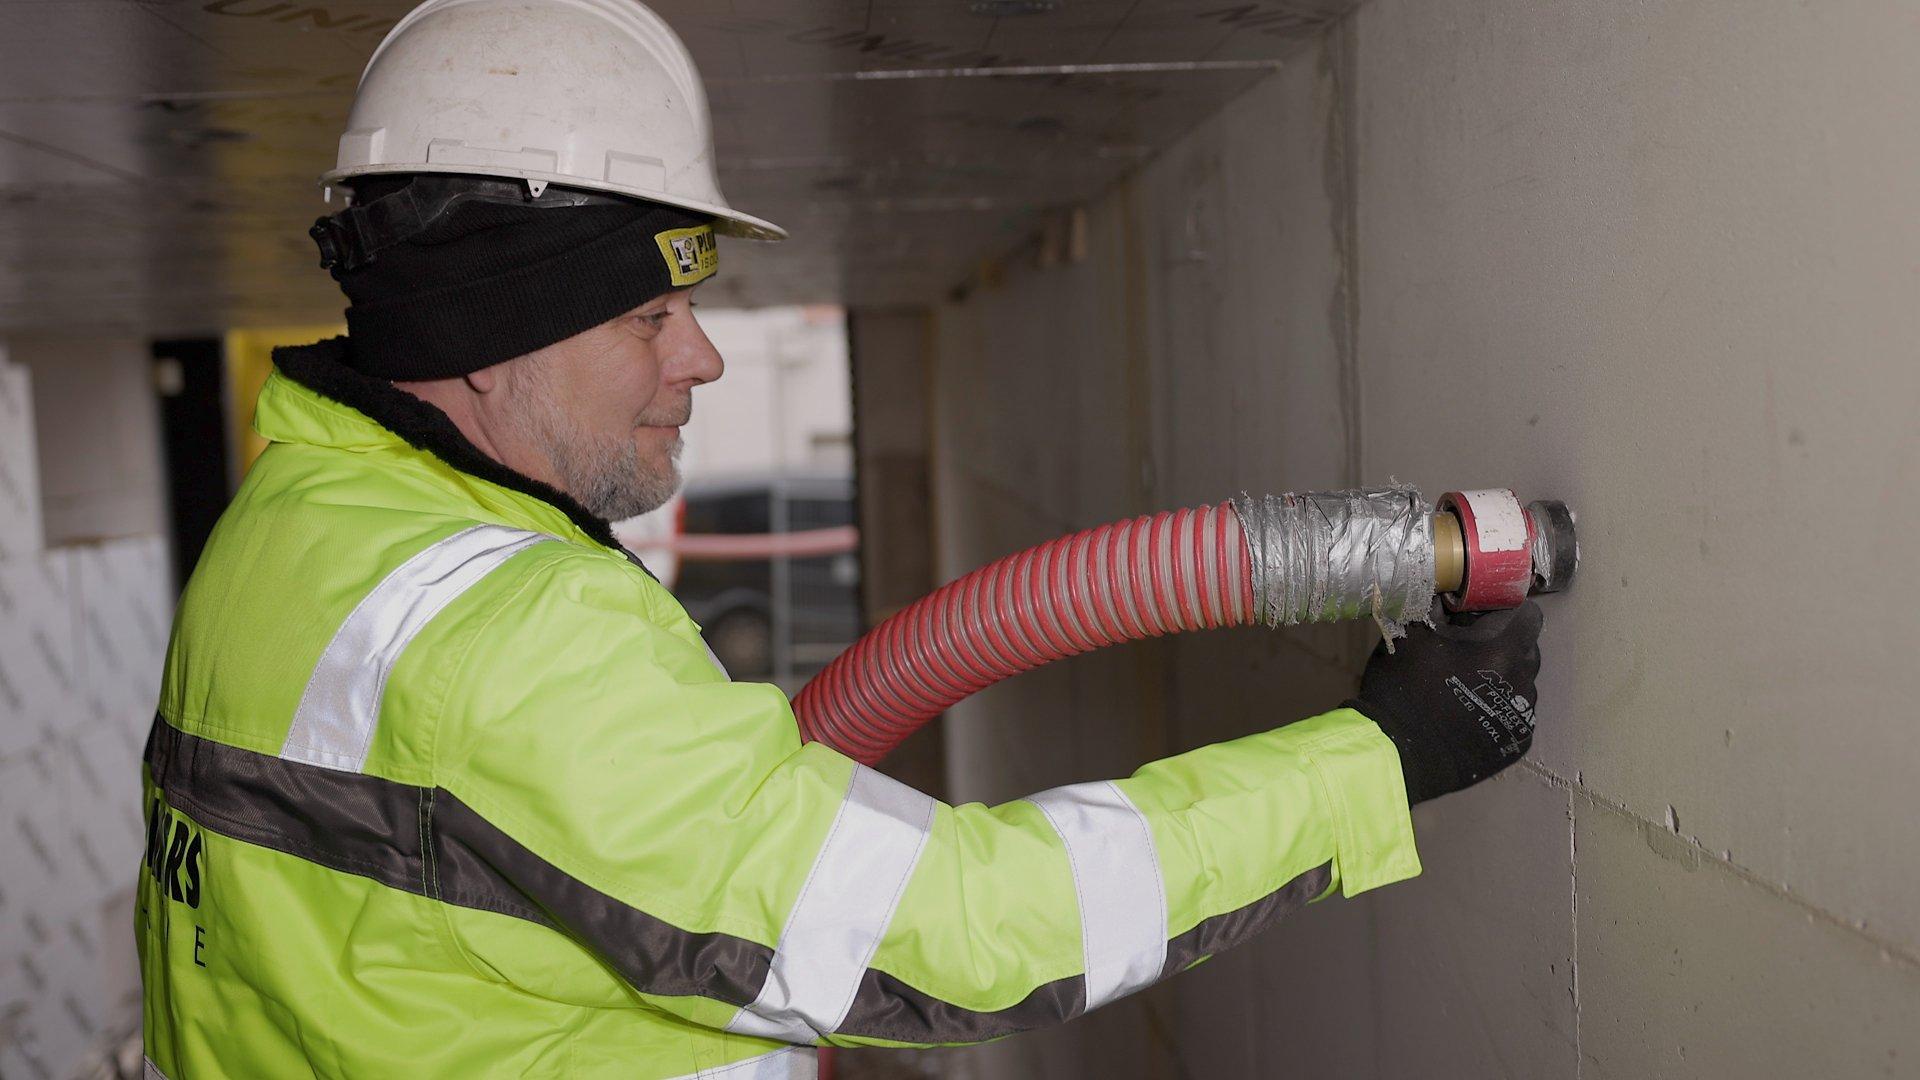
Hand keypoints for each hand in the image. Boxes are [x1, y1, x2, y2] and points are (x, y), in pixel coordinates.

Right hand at [1345, 600, 1544, 804]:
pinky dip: (1498, 708)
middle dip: (1504, 643)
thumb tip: (1444, 591)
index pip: (1529, 616)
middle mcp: (1524, 681)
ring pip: (1523, 683)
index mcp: (1503, 650)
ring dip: (1502, 677)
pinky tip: (1468, 714)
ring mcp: (1523, 716)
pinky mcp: (1517, 743)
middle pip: (1527, 649)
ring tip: (1466, 685)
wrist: (1396, 754)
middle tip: (1467, 650)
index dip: (1505, 611)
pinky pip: (1515, 714)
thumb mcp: (1410, 635)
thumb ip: (1434, 606)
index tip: (1480, 617)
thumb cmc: (1402, 688)